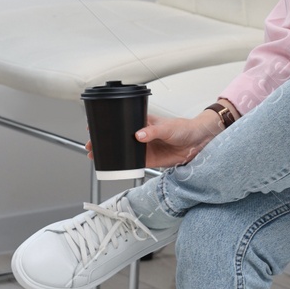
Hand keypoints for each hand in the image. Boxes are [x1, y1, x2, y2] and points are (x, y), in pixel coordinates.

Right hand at [84, 111, 222, 168]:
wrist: (198, 142)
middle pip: (118, 137)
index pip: (121, 121)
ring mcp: (144, 147)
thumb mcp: (168, 127)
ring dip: (110, 154)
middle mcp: (141, 134)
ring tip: (97, 156)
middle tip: (91, 146)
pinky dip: (122, 165)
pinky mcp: (149, 159)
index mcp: (143, 122)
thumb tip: (139, 135)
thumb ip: (152, 130)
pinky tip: (113, 167)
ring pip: (122, 151)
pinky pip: (132, 163)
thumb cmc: (185, 128)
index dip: (107, 124)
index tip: (95, 127)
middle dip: (103, 141)